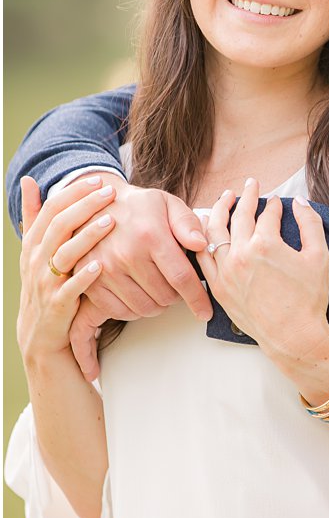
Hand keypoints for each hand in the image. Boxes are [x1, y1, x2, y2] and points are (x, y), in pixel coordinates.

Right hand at [17, 176, 115, 370]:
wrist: (42, 338)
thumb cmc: (47, 287)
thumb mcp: (37, 252)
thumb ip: (36, 218)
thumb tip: (29, 180)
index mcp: (34, 245)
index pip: (50, 210)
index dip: (73, 193)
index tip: (98, 179)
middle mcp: (36, 262)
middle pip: (57, 226)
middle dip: (84, 206)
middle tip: (110, 192)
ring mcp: (45, 284)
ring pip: (63, 254)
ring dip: (87, 237)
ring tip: (110, 222)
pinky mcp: (56, 306)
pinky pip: (69, 289)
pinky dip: (84, 276)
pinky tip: (100, 264)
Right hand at [76, 174, 209, 322]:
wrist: (93, 206)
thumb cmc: (138, 207)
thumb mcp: (167, 204)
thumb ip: (188, 224)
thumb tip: (201, 245)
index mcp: (151, 235)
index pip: (181, 278)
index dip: (197, 298)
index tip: (206, 312)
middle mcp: (126, 255)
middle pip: (164, 297)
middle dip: (177, 297)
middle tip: (175, 286)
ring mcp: (104, 270)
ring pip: (143, 308)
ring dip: (156, 305)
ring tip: (158, 289)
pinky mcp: (89, 281)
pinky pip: (118, 311)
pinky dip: (133, 310)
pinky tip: (139, 295)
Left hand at [200, 181, 328, 394]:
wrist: (292, 335)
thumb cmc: (309, 299)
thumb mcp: (319, 257)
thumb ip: (311, 225)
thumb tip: (301, 203)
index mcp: (266, 245)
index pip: (268, 215)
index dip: (274, 205)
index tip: (277, 201)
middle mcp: (241, 254)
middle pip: (239, 217)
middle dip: (246, 197)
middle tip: (250, 184)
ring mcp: (225, 271)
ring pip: (214, 231)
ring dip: (219, 210)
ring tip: (224, 198)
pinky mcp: (218, 287)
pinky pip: (203, 257)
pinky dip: (202, 239)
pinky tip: (206, 228)